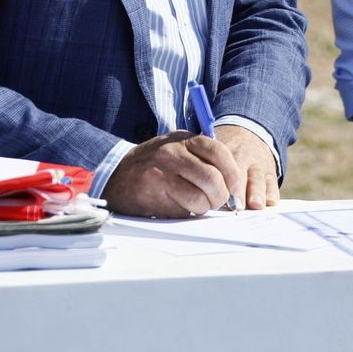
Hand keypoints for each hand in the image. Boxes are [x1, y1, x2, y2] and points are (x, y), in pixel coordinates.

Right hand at [103, 131, 240, 217]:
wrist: (116, 174)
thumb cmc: (155, 164)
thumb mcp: (178, 149)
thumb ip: (203, 160)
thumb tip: (233, 187)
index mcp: (183, 139)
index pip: (219, 152)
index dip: (233, 175)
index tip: (235, 190)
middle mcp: (173, 152)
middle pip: (213, 178)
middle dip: (221, 197)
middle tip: (217, 202)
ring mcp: (162, 172)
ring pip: (200, 197)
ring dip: (204, 207)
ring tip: (197, 204)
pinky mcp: (154, 192)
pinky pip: (183, 208)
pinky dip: (188, 212)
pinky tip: (178, 205)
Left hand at [213, 124, 279, 209]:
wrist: (246, 133)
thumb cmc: (222, 150)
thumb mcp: (212, 151)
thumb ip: (206, 168)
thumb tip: (199, 194)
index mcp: (223, 151)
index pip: (221, 165)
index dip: (220, 179)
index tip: (219, 194)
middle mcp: (242, 157)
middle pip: (240, 174)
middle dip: (239, 191)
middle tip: (237, 206)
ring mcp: (257, 165)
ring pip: (258, 179)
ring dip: (257, 192)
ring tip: (256, 204)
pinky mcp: (270, 172)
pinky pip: (272, 182)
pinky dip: (272, 193)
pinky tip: (270, 201)